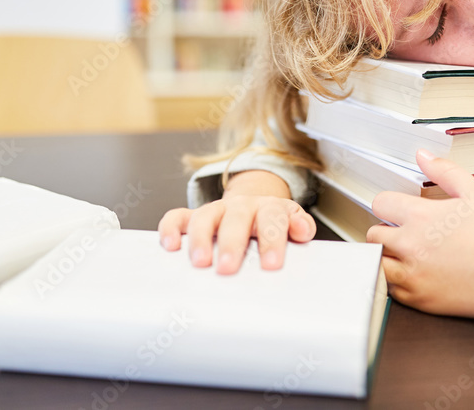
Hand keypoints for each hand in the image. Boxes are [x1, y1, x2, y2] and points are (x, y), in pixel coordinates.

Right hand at [157, 170, 315, 274]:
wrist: (254, 207)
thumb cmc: (271, 224)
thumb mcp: (291, 223)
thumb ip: (300, 226)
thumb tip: (302, 230)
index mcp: (269, 208)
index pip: (273, 219)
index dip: (272, 240)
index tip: (270, 264)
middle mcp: (242, 206)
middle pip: (237, 218)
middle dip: (232, 243)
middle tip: (228, 268)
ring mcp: (216, 210)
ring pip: (205, 216)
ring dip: (201, 238)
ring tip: (200, 262)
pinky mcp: (193, 217)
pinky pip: (177, 217)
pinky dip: (171, 228)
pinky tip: (170, 246)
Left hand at [366, 150, 473, 327]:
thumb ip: (444, 171)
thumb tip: (421, 155)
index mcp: (421, 217)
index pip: (381, 203)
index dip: (390, 204)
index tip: (400, 210)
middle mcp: (411, 246)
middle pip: (373, 234)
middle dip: (387, 230)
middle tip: (407, 233)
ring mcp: (413, 276)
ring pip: (376, 263)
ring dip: (386, 256)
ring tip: (407, 254)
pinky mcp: (420, 300)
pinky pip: (391, 289)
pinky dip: (397, 282)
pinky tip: (418, 274)